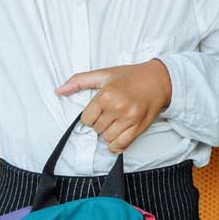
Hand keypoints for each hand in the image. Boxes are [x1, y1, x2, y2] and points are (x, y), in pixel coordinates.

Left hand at [55, 58, 171, 153]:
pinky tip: (119, 136)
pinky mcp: (139, 127)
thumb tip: (58, 90)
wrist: (160, 79)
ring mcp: (129, 119)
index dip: (91, 116)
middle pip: (96, 129)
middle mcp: (117, 107)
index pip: (86, 119)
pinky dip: (116, 145)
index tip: (99, 110)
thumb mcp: (104, 74)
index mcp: (106, 94)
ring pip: (107, 138)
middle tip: (110, 114)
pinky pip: (121, 145)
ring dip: (108, 133)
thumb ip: (79, 81)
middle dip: (100, 124)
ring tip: (116, 122)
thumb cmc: (131, 76)